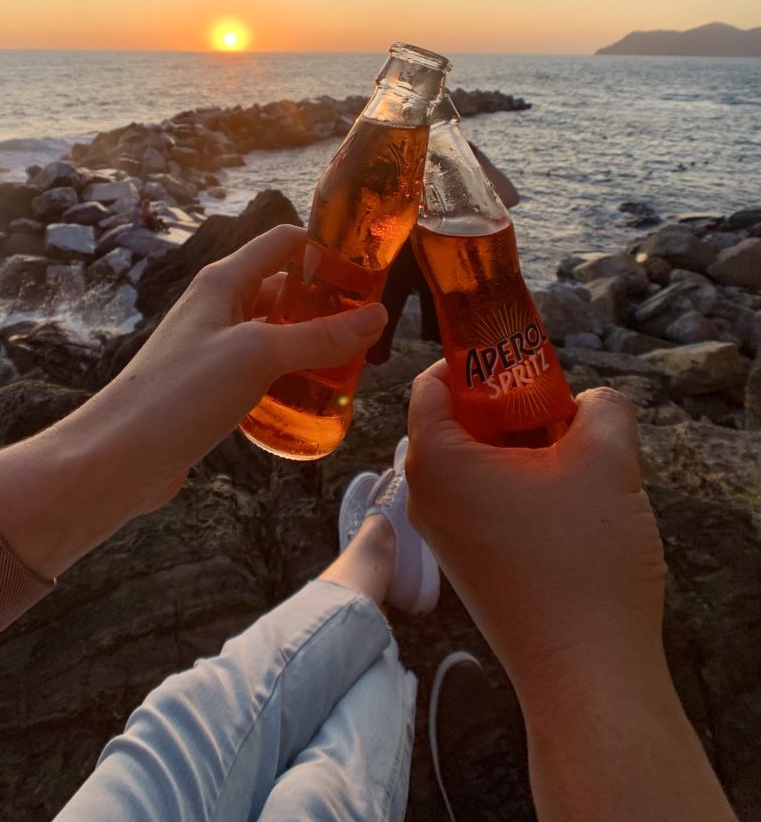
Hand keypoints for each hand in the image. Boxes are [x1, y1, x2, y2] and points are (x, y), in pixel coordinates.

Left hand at [0, 225, 386, 577]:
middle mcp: (220, 307)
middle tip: (371, 331)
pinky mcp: (216, 386)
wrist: (120, 458)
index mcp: (225, 281)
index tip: (369, 272)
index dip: (326, 250)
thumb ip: (319, 336)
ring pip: (278, 333)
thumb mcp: (258, 356)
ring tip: (354, 367)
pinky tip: (316, 398)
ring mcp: (217, 348)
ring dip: (314, 345)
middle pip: (286, 290)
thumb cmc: (181, 394)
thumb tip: (377, 317)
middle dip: (329, 306)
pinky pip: (265, 369)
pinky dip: (293, 376)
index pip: (284, 243)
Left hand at [406, 361, 666, 709]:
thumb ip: (601, 407)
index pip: (432, 383)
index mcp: (438, 460)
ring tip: (571, 451)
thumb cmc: (583, 564)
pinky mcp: (469, 562)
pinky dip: (517, 483)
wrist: (586, 674)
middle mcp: (427, 496)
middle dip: (507, 405)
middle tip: (557, 404)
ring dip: (519, 447)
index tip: (520, 359)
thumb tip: (592, 403)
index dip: (475, 360)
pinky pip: (483, 499)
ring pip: (474, 461)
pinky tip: (566, 496)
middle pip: (455, 421)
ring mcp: (445, 534)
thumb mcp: (607, 460)